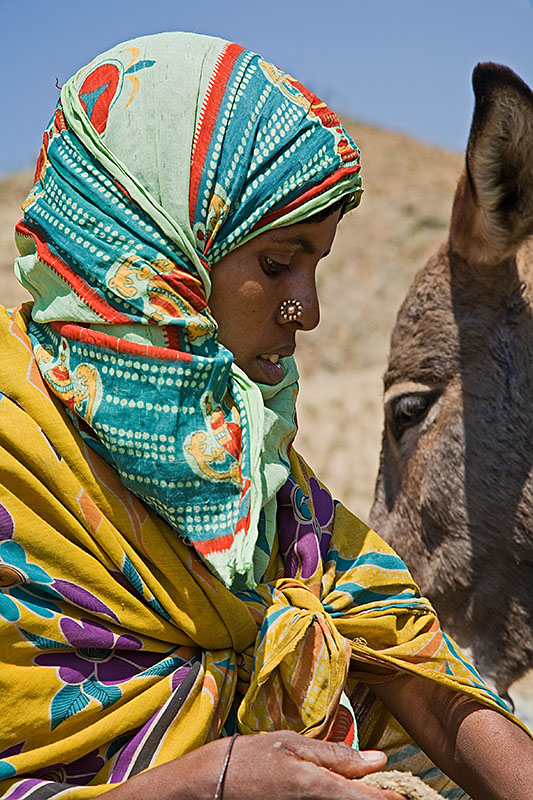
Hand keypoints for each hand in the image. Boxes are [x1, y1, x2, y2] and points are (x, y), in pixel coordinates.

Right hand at [218, 731, 405, 799]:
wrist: (209, 785)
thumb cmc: (248, 759)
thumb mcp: (292, 744)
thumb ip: (336, 754)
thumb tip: (377, 759)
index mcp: (319, 787)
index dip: (392, 796)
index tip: (403, 789)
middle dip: (372, 794)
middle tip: (373, 779)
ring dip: (353, 795)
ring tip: (349, 780)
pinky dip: (334, 798)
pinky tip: (329, 788)